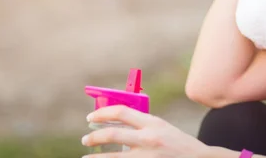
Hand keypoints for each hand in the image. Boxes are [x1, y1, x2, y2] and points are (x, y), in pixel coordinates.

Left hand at [82, 105, 211, 157]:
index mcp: (153, 122)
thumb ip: (142, 124)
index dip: (102, 114)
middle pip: (112, 134)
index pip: (121, 112)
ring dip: (95, 157)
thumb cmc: (179, 144)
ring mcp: (147, 157)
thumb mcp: (163, 128)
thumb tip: (114, 122)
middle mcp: (149, 139)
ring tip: (86, 157)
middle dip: (94, 137)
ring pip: (112, 157)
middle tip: (86, 139)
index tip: (91, 118)